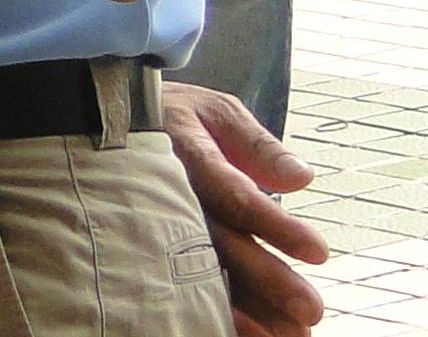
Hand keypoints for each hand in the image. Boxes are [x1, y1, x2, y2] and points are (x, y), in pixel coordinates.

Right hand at [160, 82, 326, 335]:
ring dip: (248, 309)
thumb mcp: (217, 112)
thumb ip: (259, 145)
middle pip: (220, 244)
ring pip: (201, 272)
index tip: (319, 252)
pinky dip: (217, 311)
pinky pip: (181, 282)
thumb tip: (302, 179)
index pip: (235, 195)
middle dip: (267, 280)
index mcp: (186, 153)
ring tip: (291, 334)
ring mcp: (156, 221)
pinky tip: (249, 334)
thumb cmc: (176, 117)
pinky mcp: (152, 242)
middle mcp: (169, 194)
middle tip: (311, 310)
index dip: (275, 225)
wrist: (109, 119)